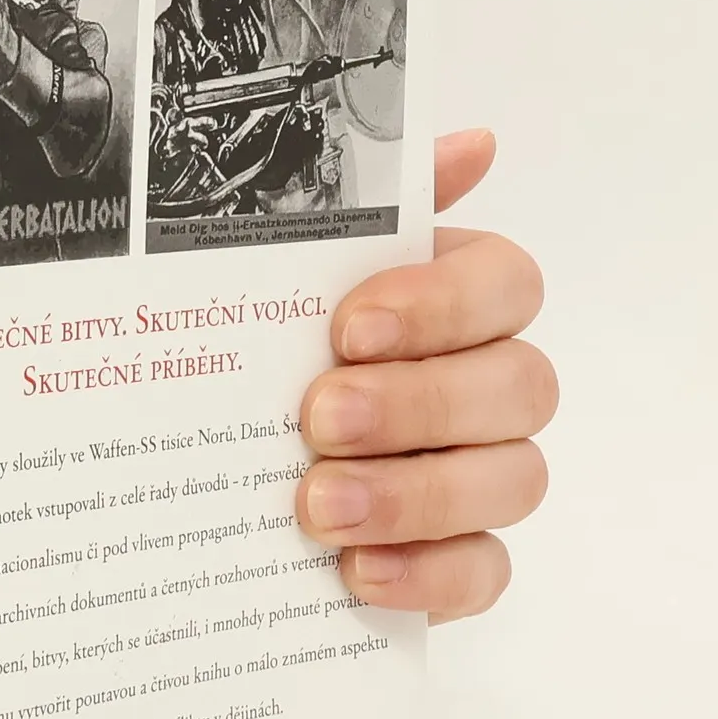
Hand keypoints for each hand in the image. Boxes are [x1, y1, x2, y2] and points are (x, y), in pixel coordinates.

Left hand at [295, 129, 554, 622]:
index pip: (508, 283)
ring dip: (415, 494)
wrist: (196, 469)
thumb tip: (471, 143)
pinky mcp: (458, 559)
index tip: (351, 325)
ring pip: (516, 480)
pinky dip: (428, 575)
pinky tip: (357, 572)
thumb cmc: (259, 350)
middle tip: (320, 419)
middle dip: (420, 403)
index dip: (444, 304)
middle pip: (521, 386)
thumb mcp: (281, 270)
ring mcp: (482, 475)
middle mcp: (486, 383)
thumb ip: (366, 210)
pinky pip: (486, 572)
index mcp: (453, 299)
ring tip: (317, 505)